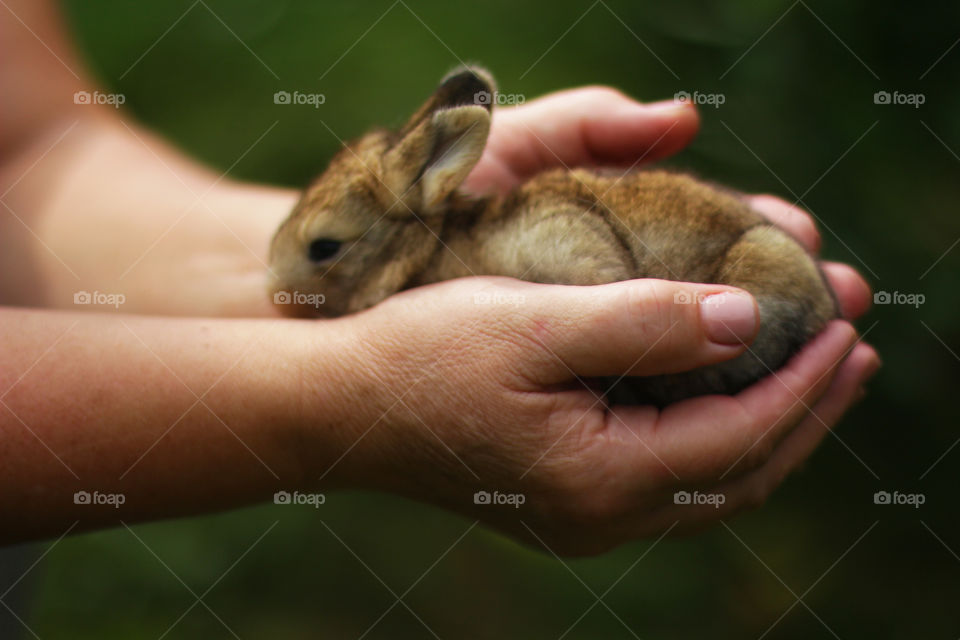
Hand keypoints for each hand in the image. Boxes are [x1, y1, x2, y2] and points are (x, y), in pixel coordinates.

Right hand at [302, 87, 878, 554]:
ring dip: (767, 423)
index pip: (739, 435)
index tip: (847, 322)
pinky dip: (716, 434)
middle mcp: (602, 515)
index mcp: (601, 478)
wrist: (342, 406)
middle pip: (740, 471)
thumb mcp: (535, 322)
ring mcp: (584, 515)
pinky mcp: (567, 497)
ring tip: (811, 371)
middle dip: (806, 408)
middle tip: (854, 347)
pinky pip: (671, 476)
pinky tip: (725, 394)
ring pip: (710, 481)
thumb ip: (644, 322)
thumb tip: (743, 317)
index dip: (802, 379)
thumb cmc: (424, 354)